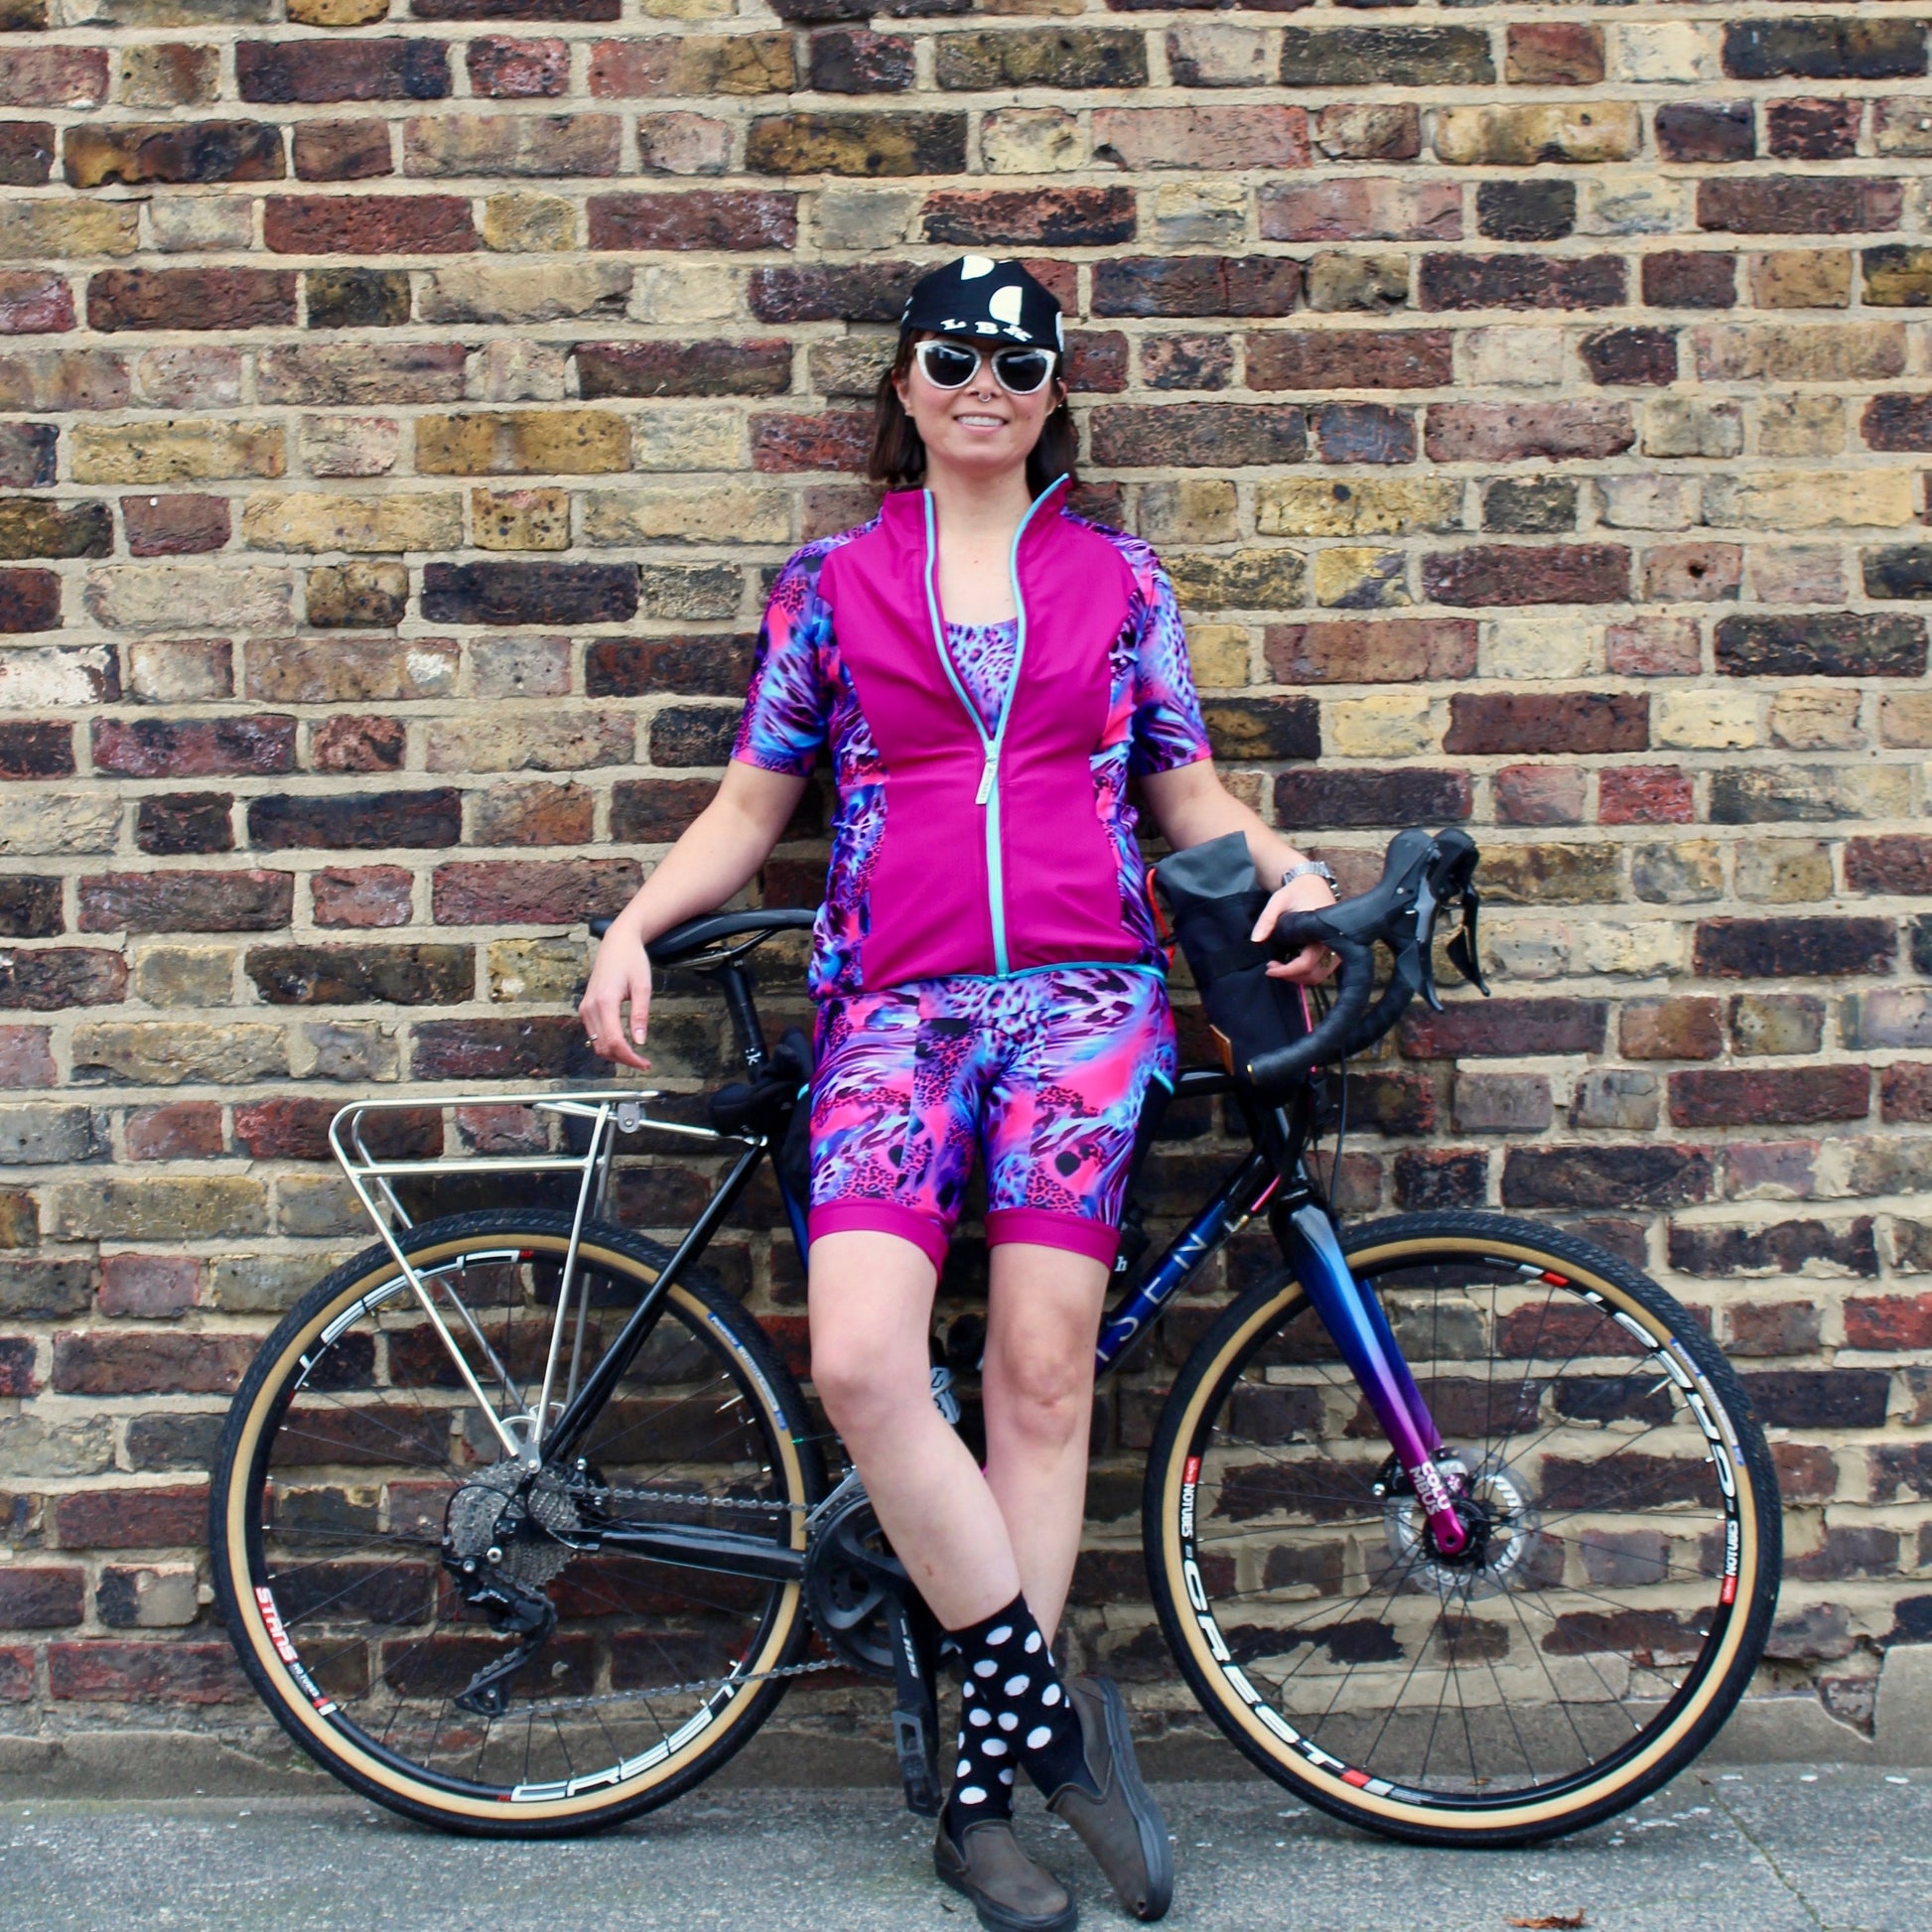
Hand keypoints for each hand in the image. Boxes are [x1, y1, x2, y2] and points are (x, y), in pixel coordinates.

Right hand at [578, 924, 653, 1070]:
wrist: (616, 943)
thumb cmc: (632, 961)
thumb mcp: (643, 986)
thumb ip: (640, 1015)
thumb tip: (640, 1041)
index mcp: (605, 1002)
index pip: (614, 1041)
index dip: (629, 1058)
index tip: (645, 1064)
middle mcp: (590, 1007)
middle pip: (603, 1047)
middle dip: (623, 1059)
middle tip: (643, 1063)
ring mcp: (585, 1008)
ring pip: (596, 1043)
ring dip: (615, 1054)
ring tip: (635, 1056)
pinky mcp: (585, 1008)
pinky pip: (594, 1034)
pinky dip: (607, 1044)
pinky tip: (623, 1044)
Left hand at [1251, 873, 1337, 984]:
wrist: (1312, 883)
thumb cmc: (1295, 891)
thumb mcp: (1278, 901)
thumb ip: (1267, 920)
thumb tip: (1256, 940)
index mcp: (1320, 931)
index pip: (1307, 963)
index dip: (1287, 971)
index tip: (1269, 970)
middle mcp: (1332, 942)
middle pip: (1315, 974)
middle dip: (1292, 976)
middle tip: (1272, 968)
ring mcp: (1335, 946)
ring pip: (1320, 974)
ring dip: (1299, 977)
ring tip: (1280, 967)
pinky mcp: (1334, 947)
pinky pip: (1323, 968)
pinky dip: (1307, 972)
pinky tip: (1291, 963)